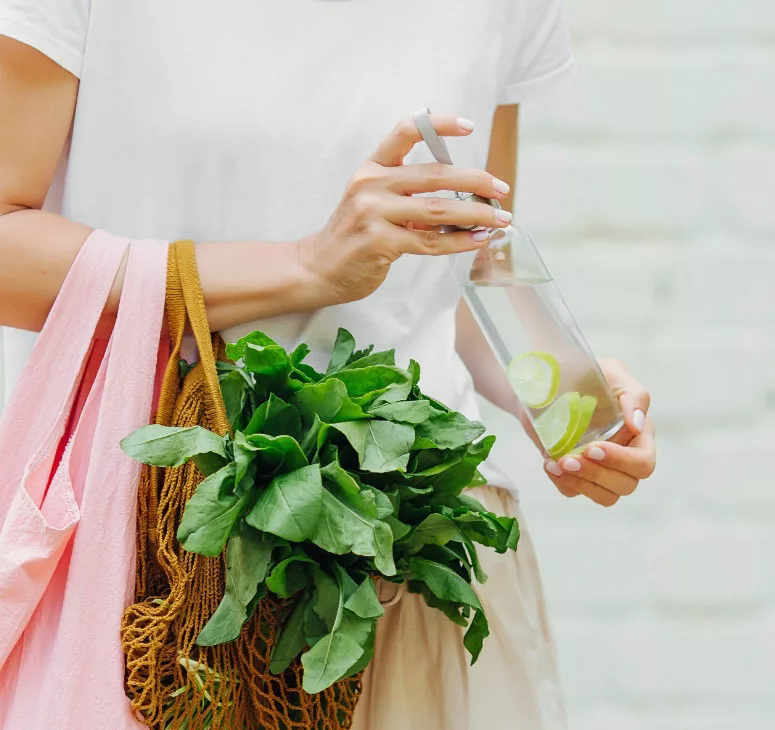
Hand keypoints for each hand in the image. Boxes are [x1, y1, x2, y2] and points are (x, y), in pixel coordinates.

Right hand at [297, 114, 512, 304]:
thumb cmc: (354, 235)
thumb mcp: (374, 202)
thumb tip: (464, 198)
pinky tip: (477, 239)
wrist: (320, 268)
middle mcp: (371, 184)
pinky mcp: (379, 241)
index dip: (439, 124)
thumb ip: (409, 194)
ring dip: (476, 214)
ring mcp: (373, 213)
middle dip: (476, 181)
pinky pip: (430, 240)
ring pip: (438, 209)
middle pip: (435, 174)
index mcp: (371, 168)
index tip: (470, 126)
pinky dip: (459, 241)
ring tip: (500, 219)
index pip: (406, 132)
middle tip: (501, 189)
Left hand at [543, 358, 655, 506]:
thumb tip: (637, 425)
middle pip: (626, 485)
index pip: (643, 462)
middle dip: (596, 474)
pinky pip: (575, 492)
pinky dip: (563, 483)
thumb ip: (633, 394)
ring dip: (581, 483)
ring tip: (556, 463)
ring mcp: (601, 469)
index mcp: (639, 434)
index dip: (621, 461)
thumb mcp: (612, 372)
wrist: (548, 380)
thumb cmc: (587, 373)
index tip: (593, 448)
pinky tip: (549, 464)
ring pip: (606, 496)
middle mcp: (624, 456)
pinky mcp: (578, 474)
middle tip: (568, 458)